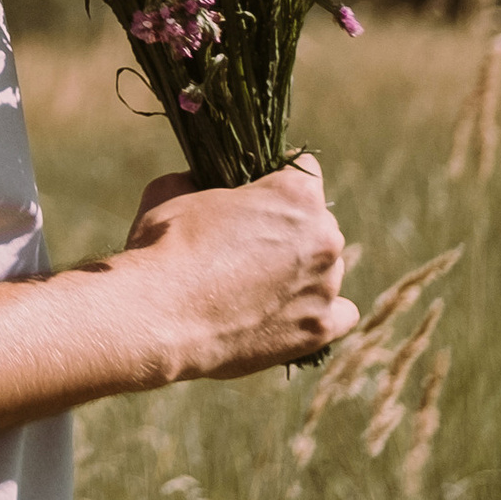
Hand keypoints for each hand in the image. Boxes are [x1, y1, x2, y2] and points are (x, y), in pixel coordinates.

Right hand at [119, 156, 357, 378]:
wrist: (158, 317)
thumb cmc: (163, 248)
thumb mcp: (171, 191)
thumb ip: (198, 181)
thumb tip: (198, 181)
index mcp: (296, 195)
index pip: (305, 170)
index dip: (275, 180)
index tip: (257, 195)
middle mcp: (324, 238)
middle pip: (318, 223)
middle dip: (289, 229)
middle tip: (246, 246)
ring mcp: (325, 286)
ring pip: (327, 268)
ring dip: (301, 271)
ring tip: (257, 286)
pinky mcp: (318, 329)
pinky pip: (342, 314)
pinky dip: (321, 311)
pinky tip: (292, 311)